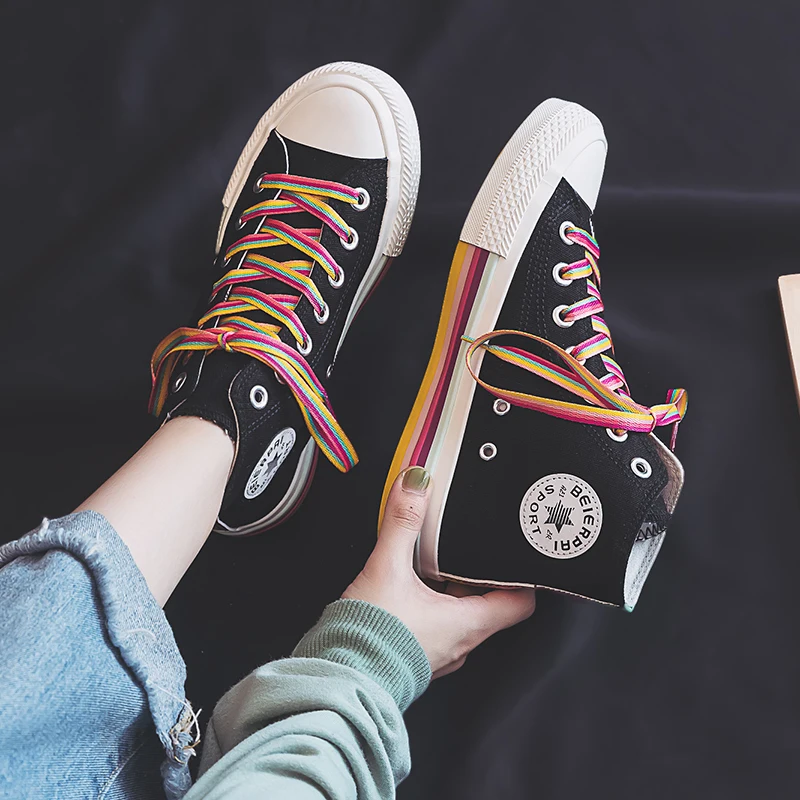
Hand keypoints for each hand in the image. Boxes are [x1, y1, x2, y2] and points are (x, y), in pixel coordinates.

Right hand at [343, 467, 535, 678]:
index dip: (523, 578)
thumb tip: (415, 484)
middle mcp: (460, 642)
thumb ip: (403, 522)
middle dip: (477, 571)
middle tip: (470, 545)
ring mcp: (440, 651)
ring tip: (435, 559)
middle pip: (487, 601)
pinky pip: (435, 622)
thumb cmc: (369, 636)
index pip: (520, 604)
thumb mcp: (387, 568)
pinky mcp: (417, 652)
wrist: (338, 676)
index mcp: (469, 624)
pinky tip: (409, 583)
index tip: (518, 555)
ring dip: (451, 586)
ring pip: (459, 612)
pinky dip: (430, 600)